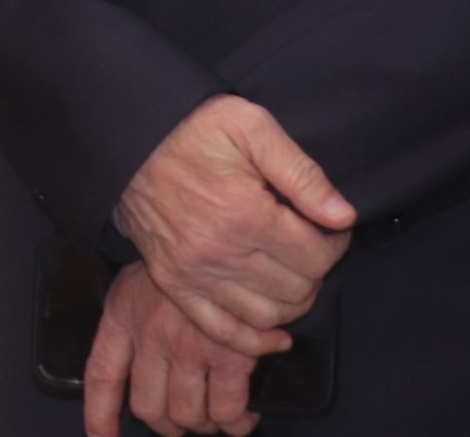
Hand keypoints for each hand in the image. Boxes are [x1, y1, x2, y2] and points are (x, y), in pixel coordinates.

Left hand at [84, 261, 257, 436]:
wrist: (222, 236)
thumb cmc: (181, 261)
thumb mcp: (140, 280)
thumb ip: (132, 321)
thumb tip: (138, 367)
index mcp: (123, 316)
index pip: (102, 376)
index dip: (100, 415)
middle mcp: (150, 337)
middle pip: (149, 408)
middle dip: (169, 424)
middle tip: (186, 417)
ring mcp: (189, 349)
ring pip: (188, 416)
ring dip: (203, 424)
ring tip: (215, 414)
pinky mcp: (229, 356)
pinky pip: (227, 412)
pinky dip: (236, 422)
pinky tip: (243, 413)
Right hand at [117, 95, 353, 354]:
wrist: (127, 138)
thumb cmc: (192, 128)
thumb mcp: (251, 126)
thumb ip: (301, 172)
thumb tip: (342, 217)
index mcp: (244, 212)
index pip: (316, 256)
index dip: (335, 243)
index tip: (331, 227)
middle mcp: (219, 251)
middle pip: (297, 288)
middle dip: (316, 269)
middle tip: (310, 245)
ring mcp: (193, 272)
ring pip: (267, 315)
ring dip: (293, 301)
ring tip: (292, 273)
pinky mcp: (173, 282)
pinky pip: (222, 330)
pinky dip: (256, 342)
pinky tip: (277, 335)